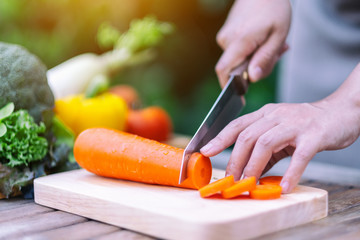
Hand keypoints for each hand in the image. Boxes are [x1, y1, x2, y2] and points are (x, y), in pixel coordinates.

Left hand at [201, 64, 359, 192]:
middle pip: (247, 136)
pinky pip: (299, 156)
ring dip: (254, 166)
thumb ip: (265, 151)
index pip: (237, 125)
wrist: (340, 113)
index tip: (205, 151)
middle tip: (230, 178)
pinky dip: (291, 172)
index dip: (219, 138)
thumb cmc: (306, 125)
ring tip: (248, 183)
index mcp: (266, 114)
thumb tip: (248, 171)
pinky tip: (285, 186)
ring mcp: (295, 125)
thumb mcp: (280, 133)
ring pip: (266, 144)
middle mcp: (276, 116)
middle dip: (235, 159)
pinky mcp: (314, 136)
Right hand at [216, 0, 290, 86]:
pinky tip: (263, 40)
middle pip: (234, 68)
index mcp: (240, 41)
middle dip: (252, 70)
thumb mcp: (278, 36)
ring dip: (254, 59)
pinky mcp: (226, 35)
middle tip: (276, 55)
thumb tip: (252, 79)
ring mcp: (224, 37)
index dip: (229, 87)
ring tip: (272, 44)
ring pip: (237, 60)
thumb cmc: (274, 10)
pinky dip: (250, 51)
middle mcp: (226, 40)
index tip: (240, 97)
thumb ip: (265, 59)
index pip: (224, 71)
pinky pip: (236, 52)